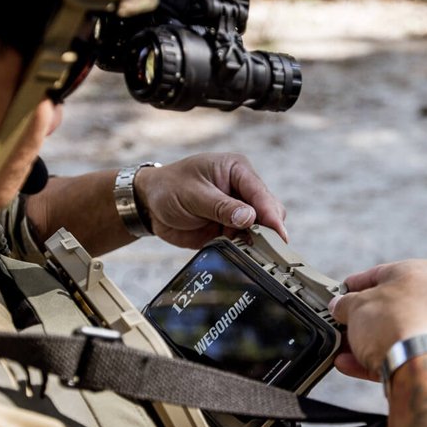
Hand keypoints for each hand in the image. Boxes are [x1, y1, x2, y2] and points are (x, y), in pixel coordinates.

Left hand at [134, 153, 286, 247]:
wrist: (148, 205)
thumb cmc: (168, 188)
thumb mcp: (193, 195)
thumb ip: (220, 207)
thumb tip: (249, 218)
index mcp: (236, 170)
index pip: (260, 193)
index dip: (270, 214)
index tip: (278, 233)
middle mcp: (241, 190)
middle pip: (268, 211)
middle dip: (268, 230)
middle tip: (266, 250)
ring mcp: (237, 211)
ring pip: (259, 229)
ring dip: (256, 243)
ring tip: (251, 255)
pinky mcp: (229, 229)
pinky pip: (244, 242)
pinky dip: (244, 250)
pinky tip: (240, 256)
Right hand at [329, 259, 426, 379]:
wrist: (426, 366)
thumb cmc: (396, 324)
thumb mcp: (356, 306)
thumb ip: (344, 304)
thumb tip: (340, 307)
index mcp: (425, 272)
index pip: (381, 274)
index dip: (354, 286)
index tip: (340, 295)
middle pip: (390, 307)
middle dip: (361, 319)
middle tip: (341, 326)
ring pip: (396, 333)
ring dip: (365, 342)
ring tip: (342, 351)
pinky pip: (404, 353)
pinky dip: (379, 357)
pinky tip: (353, 365)